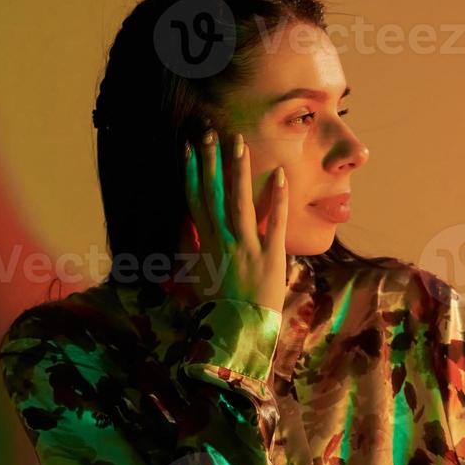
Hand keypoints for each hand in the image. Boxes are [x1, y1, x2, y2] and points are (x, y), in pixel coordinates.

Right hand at [182, 128, 287, 313]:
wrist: (238, 333)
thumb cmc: (217, 306)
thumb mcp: (195, 274)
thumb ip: (191, 245)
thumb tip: (184, 219)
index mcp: (204, 244)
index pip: (194, 200)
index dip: (190, 172)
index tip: (187, 148)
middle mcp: (223, 240)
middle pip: (214, 193)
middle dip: (210, 161)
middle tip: (208, 131)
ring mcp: (247, 247)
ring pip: (240, 201)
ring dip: (239, 170)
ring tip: (238, 142)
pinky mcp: (271, 255)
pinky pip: (274, 223)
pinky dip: (276, 199)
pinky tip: (280, 175)